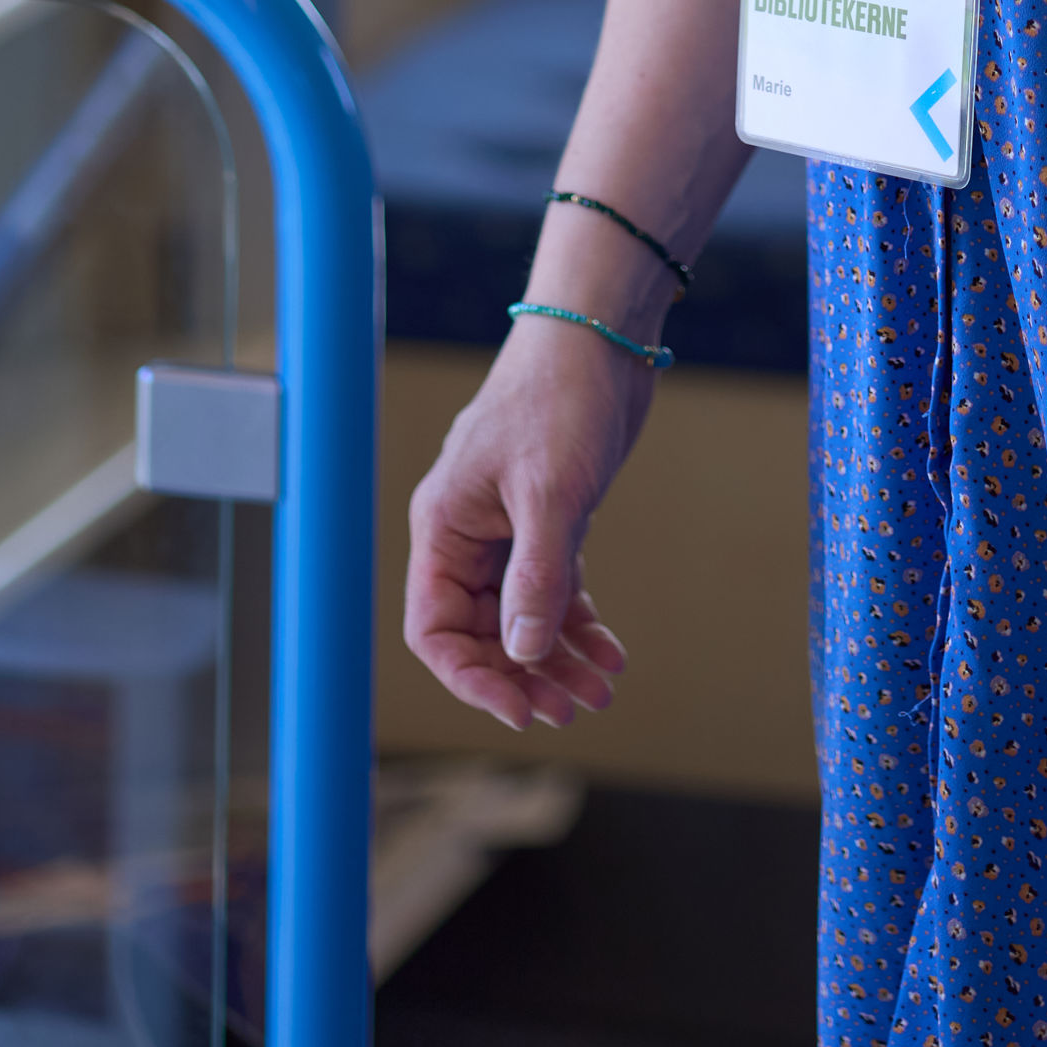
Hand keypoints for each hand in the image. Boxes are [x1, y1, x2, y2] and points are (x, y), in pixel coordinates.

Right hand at [403, 316, 650, 730]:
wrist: (602, 336)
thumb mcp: (551, 492)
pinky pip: (553, 589)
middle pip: (480, 633)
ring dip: (557, 658)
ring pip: (522, 616)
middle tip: (574, 710)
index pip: (435, 630)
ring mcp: (508, 529)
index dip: (472, 678)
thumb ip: (537, 575)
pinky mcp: (548, 519)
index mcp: (443, 528)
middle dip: (525, 675)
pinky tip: (611, 654)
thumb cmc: (562, 398)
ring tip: (603, 691)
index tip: (521, 709)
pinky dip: (579, 623)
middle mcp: (467, 535)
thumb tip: (525, 653)